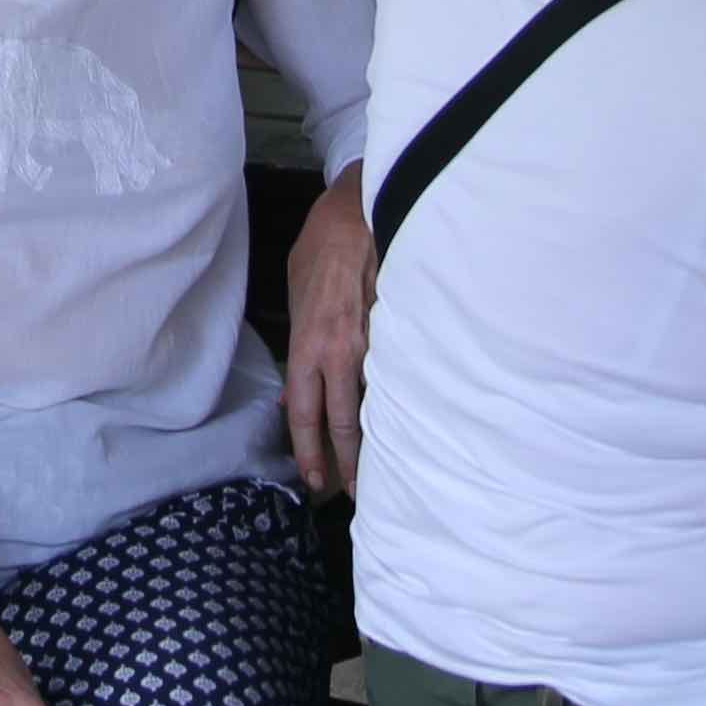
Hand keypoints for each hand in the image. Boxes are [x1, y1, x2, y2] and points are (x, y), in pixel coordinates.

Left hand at [279, 172, 372, 496]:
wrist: (362, 210)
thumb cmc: (324, 249)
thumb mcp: (297, 294)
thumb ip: (298, 348)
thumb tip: (294, 394)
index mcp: (309, 344)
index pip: (306, 412)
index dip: (310, 451)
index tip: (315, 481)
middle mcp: (340, 351)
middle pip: (343, 421)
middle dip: (349, 463)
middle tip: (355, 495)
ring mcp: (375, 344)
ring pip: (375, 404)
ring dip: (377, 441)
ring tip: (385, 474)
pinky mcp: (402, 332)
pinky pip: (399, 377)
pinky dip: (401, 403)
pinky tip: (411, 425)